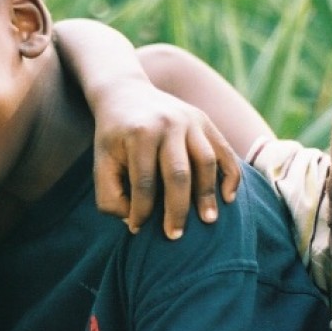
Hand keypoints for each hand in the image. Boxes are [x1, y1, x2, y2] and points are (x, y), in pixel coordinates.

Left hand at [93, 81, 239, 238]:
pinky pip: (223, 151)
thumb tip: (134, 222)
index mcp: (139, 134)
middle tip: (175, 236)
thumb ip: (110, 197)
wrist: (126, 94)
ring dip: (207, 194)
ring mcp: (190, 120)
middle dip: (177, 209)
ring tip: (208, 220)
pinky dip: (229, 175)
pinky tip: (227, 198)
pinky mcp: (205, 121)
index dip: (142, 210)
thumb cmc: (113, 138)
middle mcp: (167, 124)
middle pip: (178, 174)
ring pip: (205, 162)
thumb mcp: (101, 163)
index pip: (144, 182)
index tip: (138, 229)